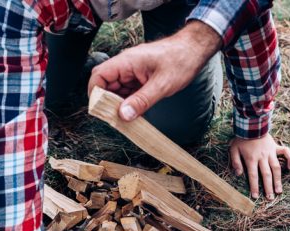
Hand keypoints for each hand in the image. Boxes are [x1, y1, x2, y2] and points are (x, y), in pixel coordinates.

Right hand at [89, 21, 220, 120]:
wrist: (194, 50)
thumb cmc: (180, 61)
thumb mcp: (162, 85)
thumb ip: (141, 101)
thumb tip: (123, 116)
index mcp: (126, 62)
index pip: (99, 76)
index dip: (95, 93)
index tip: (99, 110)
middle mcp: (126, 66)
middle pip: (105, 85)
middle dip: (107, 102)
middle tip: (114, 120)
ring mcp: (132, 71)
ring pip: (116, 90)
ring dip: (119, 104)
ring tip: (126, 119)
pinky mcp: (140, 77)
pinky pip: (128, 91)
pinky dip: (128, 103)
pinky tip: (134, 113)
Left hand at [229, 134, 289, 199]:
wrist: (252, 124)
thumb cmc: (241, 138)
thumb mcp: (233, 149)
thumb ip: (236, 162)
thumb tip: (239, 174)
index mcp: (251, 159)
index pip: (253, 176)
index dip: (254, 187)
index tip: (256, 196)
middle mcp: (262, 157)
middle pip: (266, 175)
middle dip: (268, 187)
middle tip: (270, 198)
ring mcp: (271, 152)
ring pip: (276, 168)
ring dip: (278, 180)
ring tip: (279, 190)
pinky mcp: (276, 147)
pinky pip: (286, 153)